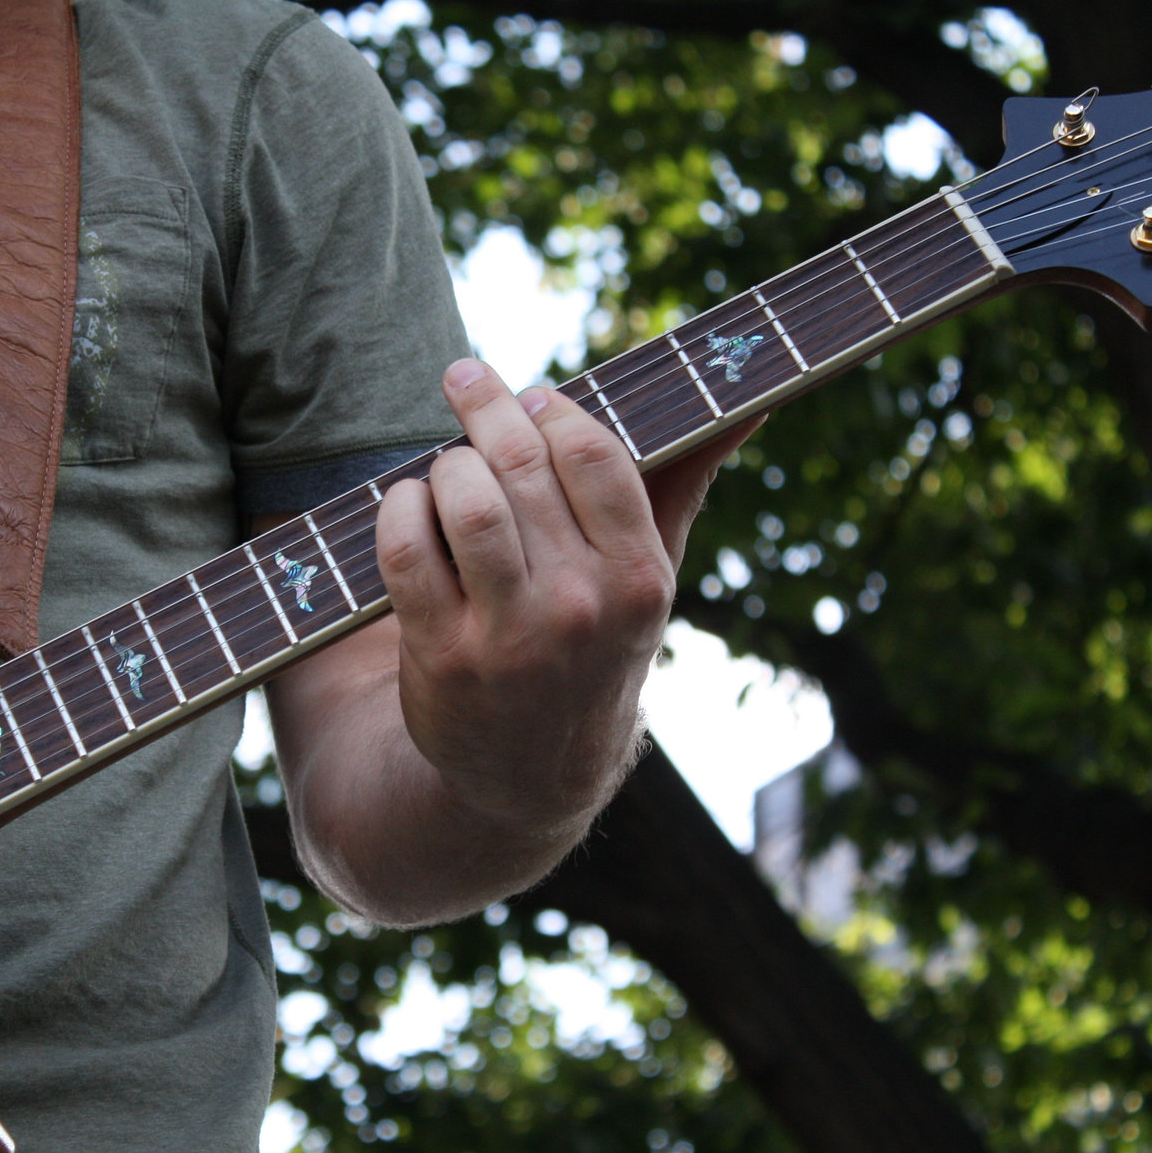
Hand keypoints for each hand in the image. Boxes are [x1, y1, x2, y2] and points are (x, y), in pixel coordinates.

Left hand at [377, 356, 760, 838]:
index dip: (552, 410)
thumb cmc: (594, 643)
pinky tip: (407, 504)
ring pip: (465, 503)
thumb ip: (686, 482)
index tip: (531, 396)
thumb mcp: (648, 577)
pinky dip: (398, 510)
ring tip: (445, 463)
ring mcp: (510, 636)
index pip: (594, 455)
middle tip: (466, 383)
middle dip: (487, 409)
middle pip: (521, 466)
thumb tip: (753, 399)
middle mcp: (580, 606)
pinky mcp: (443, 657)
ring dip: (444, 464)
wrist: (534, 770)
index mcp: (638, 578)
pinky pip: (407, 552)